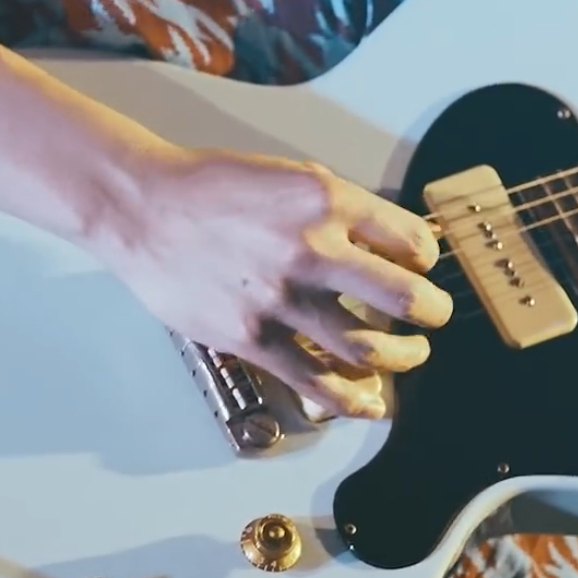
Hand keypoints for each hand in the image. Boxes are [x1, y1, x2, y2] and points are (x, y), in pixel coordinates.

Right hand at [88, 146, 452, 418]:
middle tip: (434, 316)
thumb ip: (339, 211)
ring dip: (403, 357)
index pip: (411, 242)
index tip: (421, 268)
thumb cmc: (212, 187)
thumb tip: (388, 244)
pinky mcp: (253, 338)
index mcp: (326, 201)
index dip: (426, 260)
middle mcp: (311, 249)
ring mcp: (282, 299)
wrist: (142, 208)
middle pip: (404, 299)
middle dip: (432, 313)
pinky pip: (317, 381)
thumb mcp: (289, 177)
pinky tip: (370, 400)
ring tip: (411, 355)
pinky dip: (353, 398)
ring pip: (368, 347)